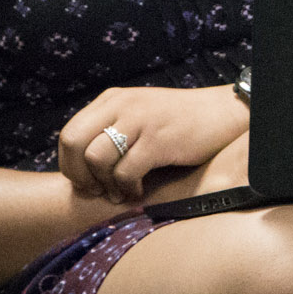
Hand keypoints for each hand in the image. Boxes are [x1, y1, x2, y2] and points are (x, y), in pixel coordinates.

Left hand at [56, 84, 246, 204]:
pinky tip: (140, 191)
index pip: (69, 133)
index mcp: (112, 99)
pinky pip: (126, 171)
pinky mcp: (158, 139)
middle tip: (98, 191)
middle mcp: (121, 105)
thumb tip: (82, 166)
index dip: (70, 164)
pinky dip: (129, 189)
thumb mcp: (139, 115)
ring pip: (97, 158)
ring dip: (106, 184)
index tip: (86, 182)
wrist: (223, 113)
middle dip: (80, 175)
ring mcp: (139, 120)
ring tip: (122, 193)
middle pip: (73, 142)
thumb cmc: (180, 121)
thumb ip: (112, 129)